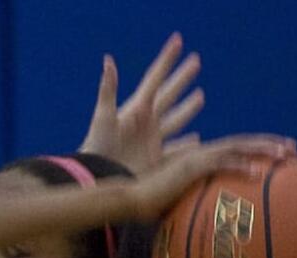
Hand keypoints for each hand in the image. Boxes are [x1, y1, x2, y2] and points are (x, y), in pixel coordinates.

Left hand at [79, 33, 204, 174]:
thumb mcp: (103, 116)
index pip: (155, 78)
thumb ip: (108, 89)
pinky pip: (176, 151)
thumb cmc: (97, 147)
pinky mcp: (155, 161)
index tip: (178, 40)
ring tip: (200, 96)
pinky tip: (197, 140)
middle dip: (182, 78)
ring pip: (176, 120)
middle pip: (169, 94)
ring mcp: (151, 141)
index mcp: (136, 109)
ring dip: (188, 108)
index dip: (167, 59)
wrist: (96, 178)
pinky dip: (187, 145)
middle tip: (195, 60)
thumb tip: (108, 59)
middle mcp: (146, 123)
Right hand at [126, 134, 294, 221]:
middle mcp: (200, 153)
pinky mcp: (190, 167)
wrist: (129, 200)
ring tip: (284, 154)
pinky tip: (256, 172)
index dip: (256, 149)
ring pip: (236, 147)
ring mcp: (196, 158)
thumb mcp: (178, 204)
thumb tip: (209, 222)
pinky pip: (220, 164)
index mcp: (199, 159)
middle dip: (268, 143)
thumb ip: (195, 205)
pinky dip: (239, 166)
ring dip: (262, 149)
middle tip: (292, 149)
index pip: (233, 149)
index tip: (277, 154)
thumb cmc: (148, 206)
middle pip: (241, 143)